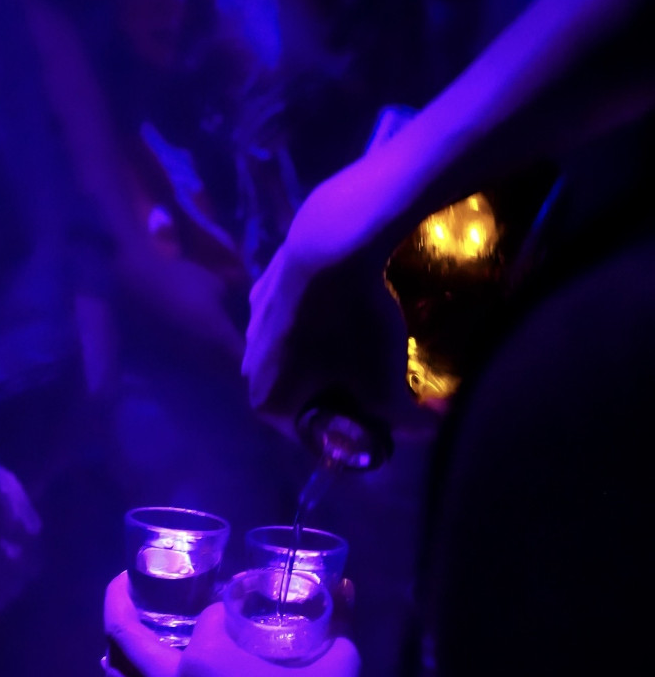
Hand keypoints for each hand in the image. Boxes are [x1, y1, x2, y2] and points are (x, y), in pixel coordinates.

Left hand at [103, 572, 362, 676]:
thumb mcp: (337, 663)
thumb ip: (340, 620)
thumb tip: (347, 584)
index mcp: (205, 661)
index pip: (205, 617)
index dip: (223, 601)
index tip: (241, 594)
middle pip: (125, 640)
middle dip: (120, 606)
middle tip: (126, 583)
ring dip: (117, 650)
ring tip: (126, 628)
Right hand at [242, 156, 412, 432]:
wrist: (332, 242)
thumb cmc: (352, 326)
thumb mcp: (385, 386)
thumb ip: (405, 422)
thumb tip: (428, 433)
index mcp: (267, 402)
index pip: (312, 434)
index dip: (350, 429)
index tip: (379, 415)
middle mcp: (248, 369)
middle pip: (301, 395)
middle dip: (336, 393)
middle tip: (374, 380)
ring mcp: (251, 325)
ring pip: (295, 355)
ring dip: (325, 357)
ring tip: (362, 342)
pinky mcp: (263, 287)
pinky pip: (293, 318)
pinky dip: (316, 320)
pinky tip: (344, 307)